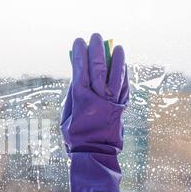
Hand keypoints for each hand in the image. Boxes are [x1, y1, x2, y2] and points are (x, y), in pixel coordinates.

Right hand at [61, 34, 128, 154]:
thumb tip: (77, 79)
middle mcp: (99, 97)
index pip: (80, 69)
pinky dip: (124, 74)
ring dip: (117, 58)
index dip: (79, 53)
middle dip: (97, 49)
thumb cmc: (75, 138)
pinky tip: (124, 65)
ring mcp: (112, 101)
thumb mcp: (66, 118)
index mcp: (81, 99)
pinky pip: (125, 86)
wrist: (95, 154)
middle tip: (96, 37)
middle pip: (99, 66)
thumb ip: (71, 98)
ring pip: (116, 74)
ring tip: (116, 46)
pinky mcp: (122, 107)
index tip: (78, 41)